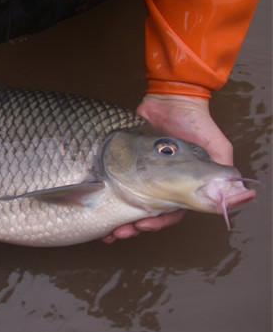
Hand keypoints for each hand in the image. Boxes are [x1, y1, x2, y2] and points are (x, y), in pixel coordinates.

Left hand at [102, 93, 232, 243]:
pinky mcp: (124, 166)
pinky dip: (106, 197)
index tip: (142, 224)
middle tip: (119, 232)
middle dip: (133, 226)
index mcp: (181, 186)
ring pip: (128, 205)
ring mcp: (141, 176)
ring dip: (118, 219)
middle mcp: (161, 185)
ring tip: (106, 230)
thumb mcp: (214, 147)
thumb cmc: (196, 123)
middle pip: (146, 214)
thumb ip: (221, 171)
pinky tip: (95, 208)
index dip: (158, 222)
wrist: (171, 99)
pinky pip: (114, 185)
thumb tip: (238, 195)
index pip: (170, 213)